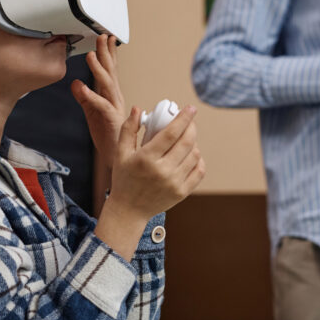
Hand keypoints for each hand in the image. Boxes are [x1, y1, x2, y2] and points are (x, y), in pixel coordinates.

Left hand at [71, 35, 124, 163]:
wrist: (117, 156)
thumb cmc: (107, 135)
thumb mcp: (91, 112)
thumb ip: (84, 97)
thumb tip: (76, 83)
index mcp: (111, 95)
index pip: (109, 70)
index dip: (108, 53)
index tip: (106, 38)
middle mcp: (114, 97)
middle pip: (110, 71)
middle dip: (106, 53)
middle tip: (102, 36)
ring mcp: (114, 107)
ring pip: (107, 84)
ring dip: (99, 68)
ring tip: (91, 55)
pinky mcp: (110, 119)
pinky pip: (100, 105)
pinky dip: (90, 95)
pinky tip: (82, 86)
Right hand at [95, 105, 205, 258]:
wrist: (129, 210)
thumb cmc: (124, 179)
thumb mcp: (120, 153)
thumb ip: (128, 129)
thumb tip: (138, 108)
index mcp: (146, 159)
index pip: (171, 133)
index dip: (183, 118)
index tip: (190, 108)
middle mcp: (162, 171)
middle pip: (186, 142)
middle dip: (191, 127)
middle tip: (190, 120)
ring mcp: (174, 183)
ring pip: (194, 155)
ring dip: (193, 143)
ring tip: (186, 139)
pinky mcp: (182, 193)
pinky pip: (199, 171)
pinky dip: (198, 160)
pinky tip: (191, 155)